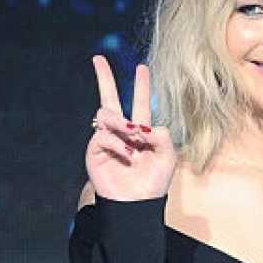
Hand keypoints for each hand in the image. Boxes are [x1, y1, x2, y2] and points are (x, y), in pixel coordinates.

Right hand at [86, 56, 177, 201]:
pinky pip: (104, 135)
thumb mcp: (168, 156)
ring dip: (123, 123)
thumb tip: (144, 125)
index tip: (141, 67)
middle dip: (104, 78)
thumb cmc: (154, 182)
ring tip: (134, 138)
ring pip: (107, 114)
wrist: (136, 203)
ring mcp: (106, 139)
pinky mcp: (94, 150)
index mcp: (141, 131)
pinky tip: (127, 155)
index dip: (141, 85)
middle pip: (109, 98)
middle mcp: (121, 131)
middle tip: (98, 59)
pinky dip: (118, 144)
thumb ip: (162, 136)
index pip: (139, 102)